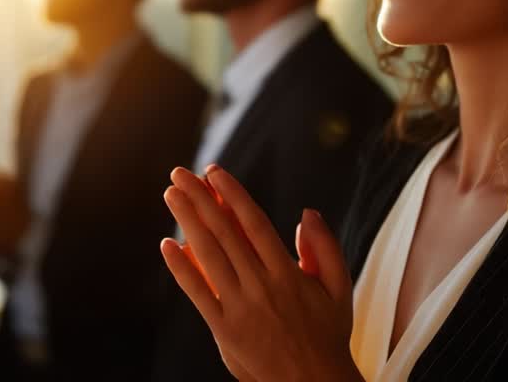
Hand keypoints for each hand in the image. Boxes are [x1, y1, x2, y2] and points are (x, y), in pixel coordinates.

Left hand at [161, 165, 362, 381]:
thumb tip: (307, 213)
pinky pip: (199, 294)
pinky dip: (182, 270)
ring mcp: (241, 308)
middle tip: (180, 173)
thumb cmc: (328, 334)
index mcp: (288, 272)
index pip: (254, 223)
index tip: (214, 172)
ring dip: (188, 222)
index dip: (232, 195)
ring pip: (209, 256)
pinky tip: (168, 245)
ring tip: (171, 195)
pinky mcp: (225, 330)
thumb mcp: (340, 289)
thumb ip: (326, 249)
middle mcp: (262, 286)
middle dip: (201, 199)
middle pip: (226, 232)